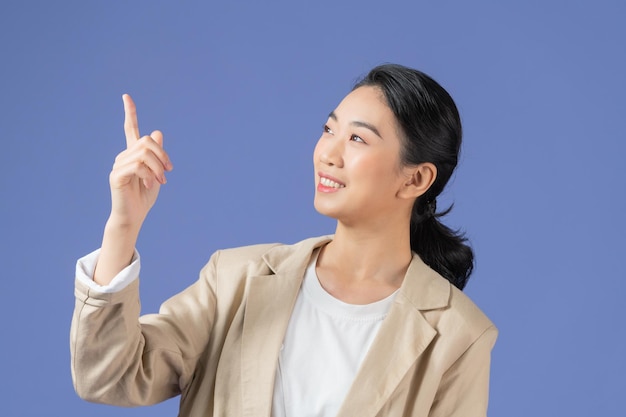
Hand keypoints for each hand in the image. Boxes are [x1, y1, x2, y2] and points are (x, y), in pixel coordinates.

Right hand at [108, 94, 172, 229]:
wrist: (134, 216)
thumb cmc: (144, 197)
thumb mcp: (156, 173)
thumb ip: (157, 155)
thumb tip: (158, 132)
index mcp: (133, 154)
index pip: (130, 129)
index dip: (130, 113)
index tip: (126, 96)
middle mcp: (123, 156)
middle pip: (147, 141)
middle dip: (162, 155)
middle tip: (168, 172)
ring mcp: (118, 165)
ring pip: (144, 153)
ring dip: (158, 168)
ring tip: (161, 181)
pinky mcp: (116, 175)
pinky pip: (138, 166)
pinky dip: (150, 175)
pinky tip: (151, 185)